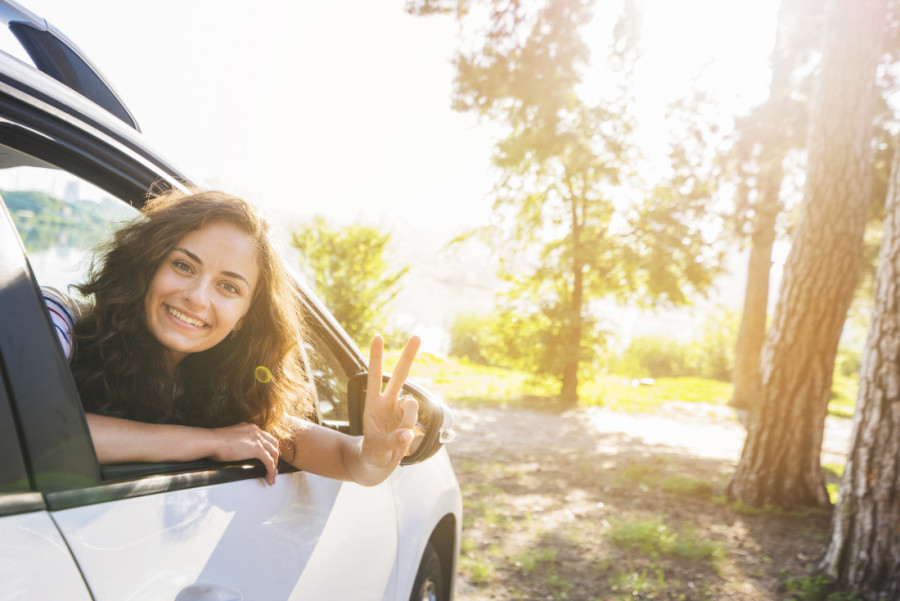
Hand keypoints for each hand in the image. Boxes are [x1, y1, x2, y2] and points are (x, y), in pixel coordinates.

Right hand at [206, 422, 279, 484]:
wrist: (210, 441)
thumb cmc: (214, 442)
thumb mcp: (230, 438)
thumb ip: (237, 442)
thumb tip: (236, 451)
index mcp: (250, 428)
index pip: (266, 438)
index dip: (269, 449)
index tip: (269, 458)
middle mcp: (256, 431)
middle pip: (273, 444)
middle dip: (275, 457)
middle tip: (273, 468)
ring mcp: (257, 439)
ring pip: (274, 453)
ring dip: (274, 466)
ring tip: (272, 476)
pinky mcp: (256, 449)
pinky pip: (269, 461)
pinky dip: (271, 470)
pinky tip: (269, 477)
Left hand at [360, 335, 420, 474]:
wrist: (378, 465)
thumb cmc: (373, 454)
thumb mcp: (378, 450)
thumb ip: (393, 440)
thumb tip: (409, 433)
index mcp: (373, 405)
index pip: (375, 377)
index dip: (376, 357)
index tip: (378, 336)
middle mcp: (388, 403)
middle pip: (400, 376)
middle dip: (409, 356)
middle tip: (417, 336)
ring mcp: (401, 411)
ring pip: (413, 406)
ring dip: (408, 422)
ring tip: (397, 439)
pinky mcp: (412, 421)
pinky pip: (419, 423)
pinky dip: (413, 434)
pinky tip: (404, 442)